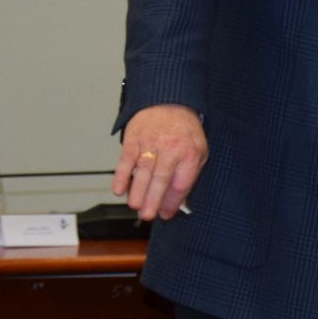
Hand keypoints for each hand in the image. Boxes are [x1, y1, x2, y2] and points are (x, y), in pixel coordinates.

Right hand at [113, 105, 206, 220]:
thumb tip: (176, 202)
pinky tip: (118, 190)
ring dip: (137, 190)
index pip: (181, 183)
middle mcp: (171, 149)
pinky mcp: (134, 138)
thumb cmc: (184, 131)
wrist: (169, 102)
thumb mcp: (199, 152)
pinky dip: (120, 175)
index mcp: (190, 154)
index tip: (166, 214)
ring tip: (135, 206)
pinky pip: (126, 160)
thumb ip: (189, 175)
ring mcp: (151, 143)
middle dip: (153, 200)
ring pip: (143, 171)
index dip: (172, 202)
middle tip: (147, 216)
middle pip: (161, 179)